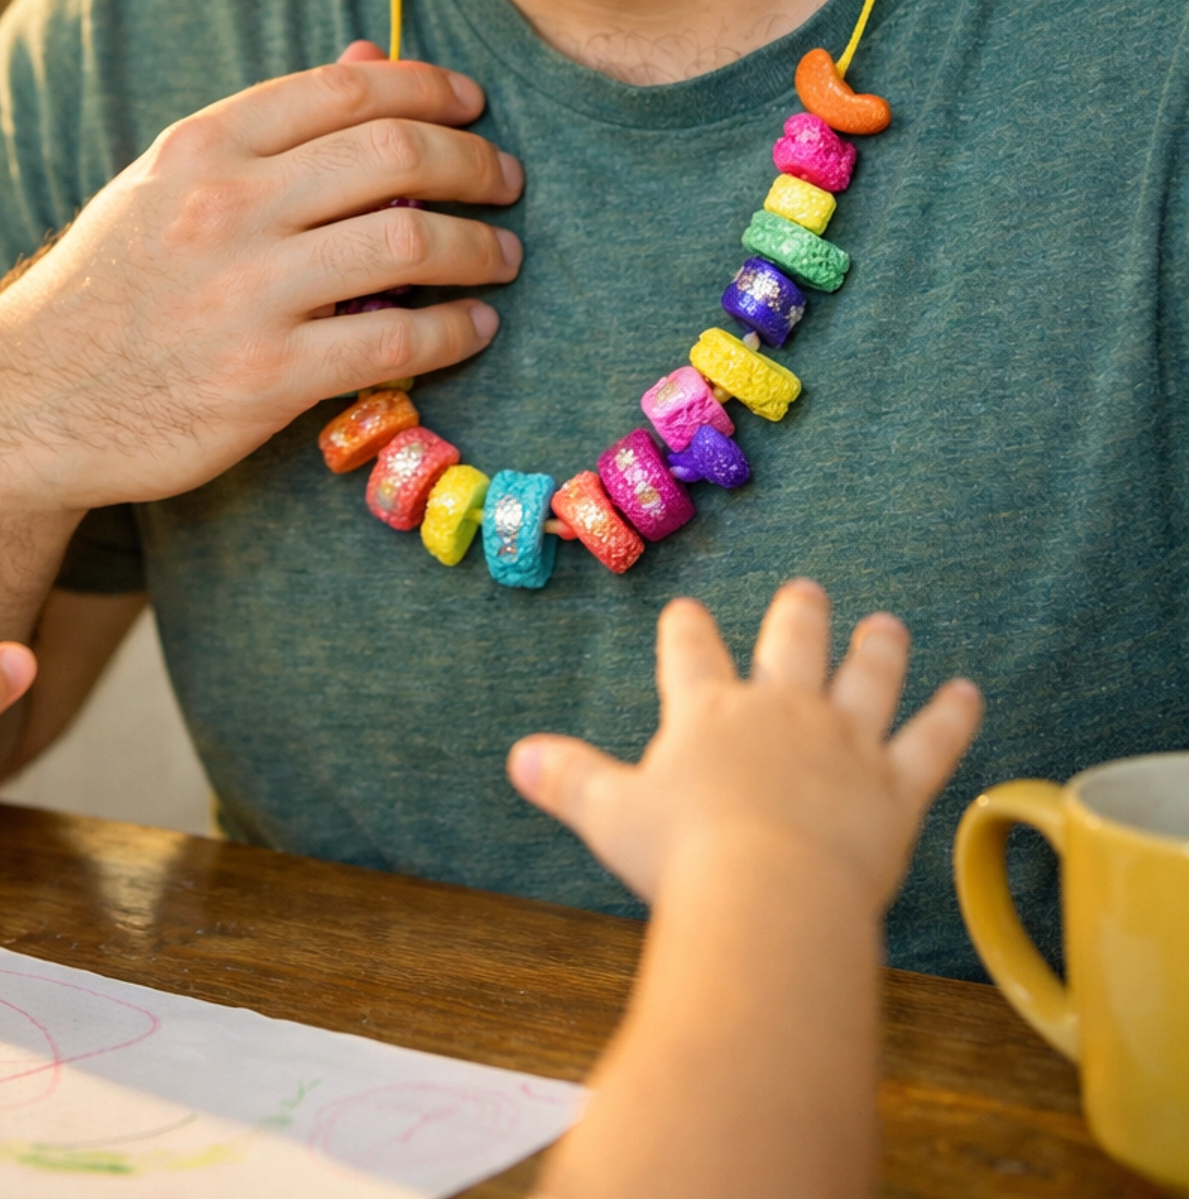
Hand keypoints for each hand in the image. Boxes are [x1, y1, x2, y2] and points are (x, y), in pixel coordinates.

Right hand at [0, 55, 523, 507]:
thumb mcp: (167, 183)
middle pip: (395, 155)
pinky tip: (474, 328)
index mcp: (204, 146)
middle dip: (473, 163)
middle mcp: (227, 207)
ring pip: (408, 244)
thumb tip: (371, 54)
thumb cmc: (109, 286)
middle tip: (505, 181)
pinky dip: (453, 331)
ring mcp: (246, 293)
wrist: (28, 400)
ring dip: (481, 247)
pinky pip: (393, 341)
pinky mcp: (265, 379)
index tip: (471, 106)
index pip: (349, 88)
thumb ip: (270, 126)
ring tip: (503, 257)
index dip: (429, 88)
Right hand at [509, 578, 981, 909]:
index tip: (687, 611)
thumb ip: (570, 781)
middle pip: (791, 643)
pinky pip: (932, 742)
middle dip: (799, 614)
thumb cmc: (682, 859)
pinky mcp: (895, 786)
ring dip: (878, 648)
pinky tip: (968, 693)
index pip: (691, 651)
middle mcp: (780, 709)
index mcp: (707, 712)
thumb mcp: (611, 816)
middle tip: (808, 591)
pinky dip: (952, 716)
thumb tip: (517, 756)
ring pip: (867, 677)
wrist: (768, 894)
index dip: (687, 629)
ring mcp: (844, 741)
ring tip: (888, 625)